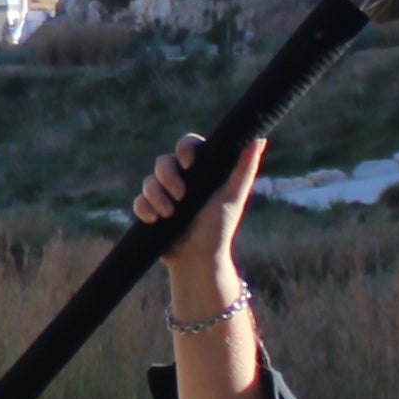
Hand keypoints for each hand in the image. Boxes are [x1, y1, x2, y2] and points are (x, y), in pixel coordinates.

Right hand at [129, 131, 265, 298]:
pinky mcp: (150, 211)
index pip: (189, 145)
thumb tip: (260, 139)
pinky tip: (155, 220)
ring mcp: (163, 195)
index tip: (189, 163)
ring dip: (157, 196)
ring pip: (149, 181)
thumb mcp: (232, 198)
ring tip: (170, 214)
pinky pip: (139, 201)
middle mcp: (181, 179)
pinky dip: (145, 209)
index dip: (185, 148)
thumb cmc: (219, 229)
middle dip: (168, 176)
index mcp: (201, 171)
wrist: (199, 260)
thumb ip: (244, 169)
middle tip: (181, 195)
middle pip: (164, 161)